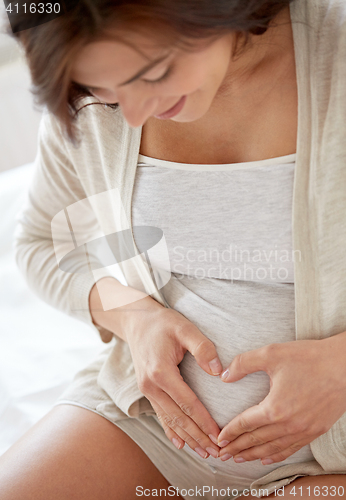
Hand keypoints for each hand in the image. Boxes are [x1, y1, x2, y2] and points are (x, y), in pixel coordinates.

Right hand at [123, 294, 221, 458]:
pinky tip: (180, 443)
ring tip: (204, 453)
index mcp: (161, 372)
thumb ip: (203, 348)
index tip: (219, 435)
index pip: (187, 403)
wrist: (137, 320)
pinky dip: (171, 431)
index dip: (204, 421)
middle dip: (198, 437)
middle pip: (178, 417)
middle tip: (217, 453)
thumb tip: (218, 372)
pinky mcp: (147, 389)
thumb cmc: (163, 323)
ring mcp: (147, 389)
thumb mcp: (185, 328)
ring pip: (169, 419)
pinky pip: (160, 414)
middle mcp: (151, 385)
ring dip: (187, 438)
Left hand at [217, 332, 345, 464]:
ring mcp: (303, 431)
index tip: (218, 439)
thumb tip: (224, 376)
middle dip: (237, 448)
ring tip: (239, 459)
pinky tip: (267, 457)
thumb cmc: (309, 358)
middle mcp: (288, 425)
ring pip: (272, 449)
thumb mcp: (271, 353)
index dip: (230, 432)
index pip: (245, 424)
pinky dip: (276, 455)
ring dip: (253, 454)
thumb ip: (244, 363)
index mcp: (274, 408)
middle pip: (256, 440)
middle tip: (222, 454)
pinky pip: (291, 449)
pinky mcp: (315, 430)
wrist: (344, 365)